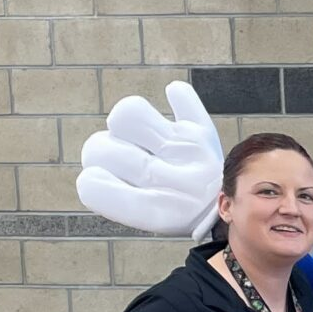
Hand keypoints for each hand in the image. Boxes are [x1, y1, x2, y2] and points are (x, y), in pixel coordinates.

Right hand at [76, 82, 224, 238]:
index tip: (96, 182)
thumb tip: (95, 168)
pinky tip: (173, 99)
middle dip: (98, 152)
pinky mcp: (201, 130)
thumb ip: (109, 195)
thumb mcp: (143, 215)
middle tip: (118, 160)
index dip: (90, 182)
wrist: (222, 207)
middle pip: (101, 147)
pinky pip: (186, 100)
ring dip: (121, 122)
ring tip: (134, 136)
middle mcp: (172, 181)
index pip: (93, 186)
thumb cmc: (170, 207)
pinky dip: (179, 96)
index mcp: (153, 211)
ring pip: (128, 114)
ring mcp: (187, 151)